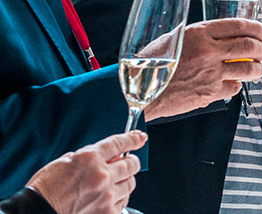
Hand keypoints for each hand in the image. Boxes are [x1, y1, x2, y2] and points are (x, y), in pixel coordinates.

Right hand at [26, 131, 145, 213]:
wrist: (38, 211)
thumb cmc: (46, 188)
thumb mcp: (65, 162)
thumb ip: (90, 157)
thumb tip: (111, 155)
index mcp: (89, 158)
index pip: (120, 143)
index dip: (133, 139)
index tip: (140, 138)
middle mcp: (102, 175)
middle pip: (132, 164)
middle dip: (130, 162)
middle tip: (126, 163)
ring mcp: (106, 195)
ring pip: (131, 183)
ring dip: (124, 181)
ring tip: (111, 183)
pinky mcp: (108, 212)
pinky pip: (124, 202)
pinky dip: (118, 198)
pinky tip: (106, 198)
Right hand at [145, 18, 261, 119]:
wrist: (139, 92)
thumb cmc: (150, 64)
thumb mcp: (173, 39)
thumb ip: (196, 35)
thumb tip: (216, 31)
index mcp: (198, 34)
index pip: (239, 25)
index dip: (256, 28)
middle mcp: (208, 52)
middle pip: (249, 46)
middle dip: (261, 48)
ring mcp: (211, 73)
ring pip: (249, 68)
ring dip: (258, 68)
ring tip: (258, 67)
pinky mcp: (210, 93)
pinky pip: (235, 87)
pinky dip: (237, 84)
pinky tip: (233, 82)